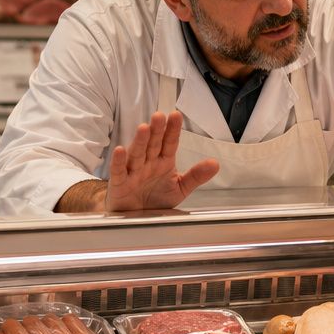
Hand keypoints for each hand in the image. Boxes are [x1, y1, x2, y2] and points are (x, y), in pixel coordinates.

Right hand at [105, 111, 219, 210]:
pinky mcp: (120, 183)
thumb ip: (196, 176)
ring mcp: (133, 171)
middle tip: (160, 116)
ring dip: (140, 141)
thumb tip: (215, 164)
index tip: (176, 116)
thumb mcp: (180, 188)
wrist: (137, 217)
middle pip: (153, 144)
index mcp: (163, 161)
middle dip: (156, 130)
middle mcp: (148, 163)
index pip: (169, 143)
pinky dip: (118, 161)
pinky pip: (119, 171)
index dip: (172, 130)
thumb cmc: (156, 199)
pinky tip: (120, 151)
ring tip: (144, 128)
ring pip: (137, 154)